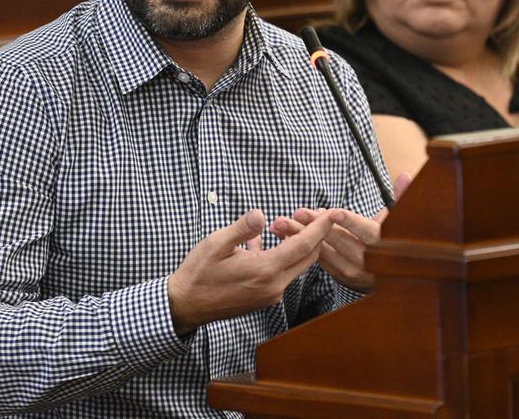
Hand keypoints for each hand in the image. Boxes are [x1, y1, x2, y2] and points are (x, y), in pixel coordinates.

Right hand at [167, 207, 340, 335]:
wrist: (186, 305)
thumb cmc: (199, 272)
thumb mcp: (216, 244)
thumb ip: (243, 228)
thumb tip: (261, 214)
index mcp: (265, 271)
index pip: (304, 246)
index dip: (320, 228)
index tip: (333, 213)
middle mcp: (274, 286)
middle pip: (308, 258)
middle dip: (316, 235)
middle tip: (316, 215)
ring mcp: (270, 295)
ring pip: (297, 267)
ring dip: (299, 246)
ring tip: (292, 224)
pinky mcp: (264, 299)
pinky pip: (284, 274)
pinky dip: (286, 257)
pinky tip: (270, 242)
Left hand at [270, 173, 412, 292]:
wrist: (395, 275)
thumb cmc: (394, 238)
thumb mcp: (399, 219)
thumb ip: (402, 196)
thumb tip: (407, 174)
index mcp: (382, 244)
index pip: (366, 231)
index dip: (350, 222)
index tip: (334, 212)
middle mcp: (368, 261)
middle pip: (338, 240)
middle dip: (315, 226)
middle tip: (296, 212)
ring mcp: (352, 270)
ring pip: (323, 251)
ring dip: (300, 238)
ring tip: (279, 225)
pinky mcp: (340, 275)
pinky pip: (318, 260)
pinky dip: (301, 248)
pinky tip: (284, 236)